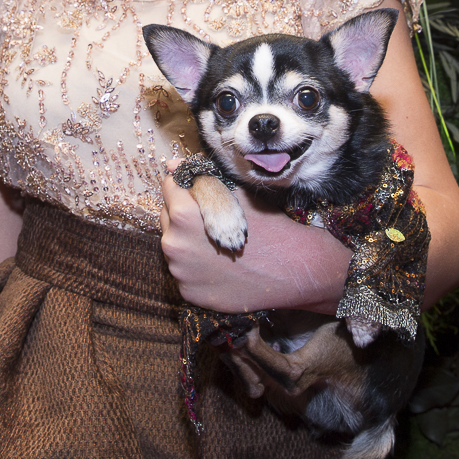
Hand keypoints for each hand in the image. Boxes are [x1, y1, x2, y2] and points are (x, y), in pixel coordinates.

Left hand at [160, 162, 349, 313]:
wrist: (290, 271)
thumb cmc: (266, 226)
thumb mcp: (236, 194)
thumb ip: (200, 179)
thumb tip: (173, 165)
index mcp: (183, 215)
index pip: (169, 186)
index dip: (185, 184)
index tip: (200, 189)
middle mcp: (174, 244)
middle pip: (167, 216)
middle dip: (184, 213)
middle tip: (213, 218)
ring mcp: (180, 272)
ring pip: (175, 245)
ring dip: (188, 241)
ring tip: (217, 242)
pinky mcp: (189, 293)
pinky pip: (184, 272)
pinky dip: (196, 267)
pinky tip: (219, 264)